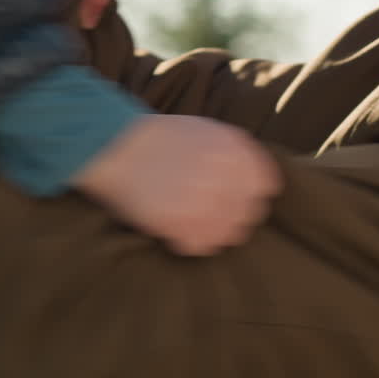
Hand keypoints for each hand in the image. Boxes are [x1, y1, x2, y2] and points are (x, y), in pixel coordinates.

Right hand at [72, 113, 282, 254]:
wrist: (114, 145)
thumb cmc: (159, 137)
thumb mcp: (206, 130)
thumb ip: (235, 154)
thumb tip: (259, 184)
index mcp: (234, 149)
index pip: (264, 186)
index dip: (248, 193)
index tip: (233, 196)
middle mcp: (225, 175)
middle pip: (248, 213)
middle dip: (230, 212)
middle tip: (206, 208)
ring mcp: (205, 203)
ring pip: (229, 234)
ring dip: (212, 229)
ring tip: (190, 218)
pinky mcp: (182, 225)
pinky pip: (202, 246)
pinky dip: (189, 240)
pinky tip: (174, 226)